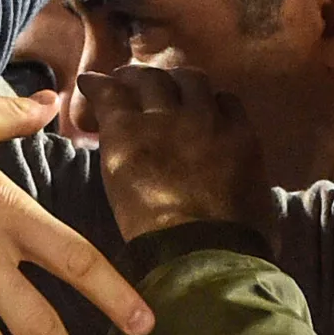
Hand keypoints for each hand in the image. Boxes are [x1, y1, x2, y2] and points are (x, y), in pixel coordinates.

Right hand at [78, 66, 271, 244]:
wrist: (206, 258)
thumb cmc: (152, 235)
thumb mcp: (118, 186)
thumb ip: (118, 149)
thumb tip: (119, 132)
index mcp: (127, 133)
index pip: (108, 90)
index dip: (98, 83)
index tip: (93, 82)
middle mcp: (165, 116)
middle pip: (148, 77)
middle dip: (136, 76)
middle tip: (131, 81)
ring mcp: (206, 121)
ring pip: (190, 79)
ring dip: (177, 81)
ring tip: (174, 87)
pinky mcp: (241, 133)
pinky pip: (229, 101)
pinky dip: (216, 102)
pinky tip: (213, 108)